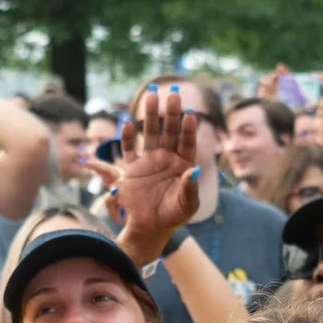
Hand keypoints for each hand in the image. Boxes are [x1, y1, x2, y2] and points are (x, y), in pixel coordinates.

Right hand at [102, 88, 199, 257]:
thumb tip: (194, 169)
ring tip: (151, 95)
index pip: (187, 142)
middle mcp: (167, 158)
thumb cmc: (174, 216)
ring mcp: (149, 161)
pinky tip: (128, 124)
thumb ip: (190, 187)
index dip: (189, 128)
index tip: (191, 114)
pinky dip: (128, 138)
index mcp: (183, 164)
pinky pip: (129, 149)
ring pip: (150, 134)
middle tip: (173, 94)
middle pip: (169, 131)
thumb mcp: (187, 205)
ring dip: (151, 115)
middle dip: (171, 113)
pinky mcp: (132, 169)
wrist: (151, 228)